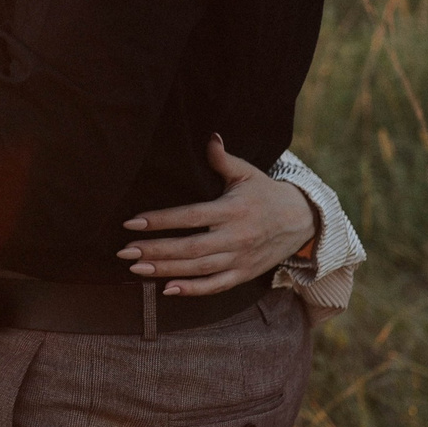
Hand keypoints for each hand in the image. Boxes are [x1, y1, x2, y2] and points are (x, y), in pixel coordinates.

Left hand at [115, 135, 317, 297]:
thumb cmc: (266, 193)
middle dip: (155, 250)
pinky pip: (216, 286)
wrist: (302, 221)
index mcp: (232, 210)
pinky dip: (192, 290)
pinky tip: (167, 289)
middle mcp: (235, 237)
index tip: (132, 222)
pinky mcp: (244, 274)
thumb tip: (210, 136)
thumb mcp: (247, 173)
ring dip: (166, 270)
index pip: (190, 216)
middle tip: (125, 251)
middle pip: (190, 247)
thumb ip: (223, 159)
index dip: (161, 220)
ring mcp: (240, 258)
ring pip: (198, 269)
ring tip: (136, 268)